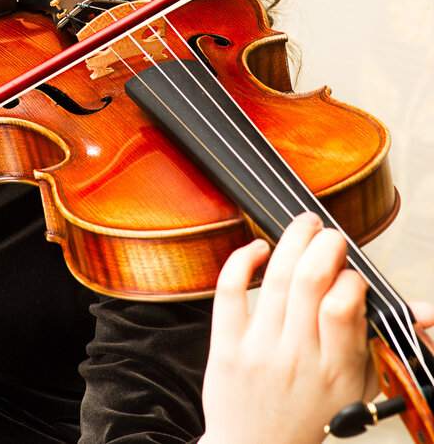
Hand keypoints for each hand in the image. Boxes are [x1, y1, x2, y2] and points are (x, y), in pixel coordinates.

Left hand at [200, 212, 372, 443]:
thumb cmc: (308, 415)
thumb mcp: (357, 389)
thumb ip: (381, 344)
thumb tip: (424, 312)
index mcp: (335, 367)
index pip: (345, 303)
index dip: (351, 276)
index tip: (350, 274)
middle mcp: (297, 354)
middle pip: (311, 279)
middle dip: (325, 243)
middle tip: (330, 235)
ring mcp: (259, 348)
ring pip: (277, 278)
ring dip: (292, 240)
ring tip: (304, 225)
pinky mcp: (226, 344)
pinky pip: (230, 291)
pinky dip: (242, 260)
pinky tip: (257, 248)